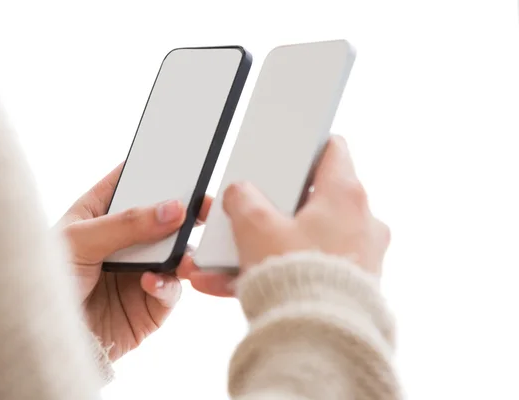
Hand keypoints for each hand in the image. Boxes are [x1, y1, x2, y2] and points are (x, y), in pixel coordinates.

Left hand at [56, 163, 211, 360]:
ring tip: (181, 254)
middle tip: (204, 207)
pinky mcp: (149, 304)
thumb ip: (127, 224)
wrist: (42, 342)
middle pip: (164, 216)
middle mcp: (123, 240)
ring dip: (184, 251)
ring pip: (176, 252)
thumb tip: (174, 209)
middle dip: (187, 211)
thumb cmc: (42, 283)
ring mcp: (139, 271)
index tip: (185, 162)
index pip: (132, 181)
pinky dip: (169, 284)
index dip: (158, 169)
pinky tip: (151, 283)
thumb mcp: (78, 241)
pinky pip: (172, 288)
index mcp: (99, 213)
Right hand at [179, 136, 388, 294]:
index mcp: (345, 194)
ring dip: (274, 243)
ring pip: (310, 236)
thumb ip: (242, 200)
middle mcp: (362, 221)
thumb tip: (240, 194)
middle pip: (315, 197)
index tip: (290, 152)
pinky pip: (311, 265)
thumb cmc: (296, 279)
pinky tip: (244, 282)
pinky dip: (284, 268)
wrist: (317, 339)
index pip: (333, 149)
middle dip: (278, 207)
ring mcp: (361, 254)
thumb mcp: (254, 227)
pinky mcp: (353, 282)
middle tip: (253, 212)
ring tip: (235, 258)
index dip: (307, 147)